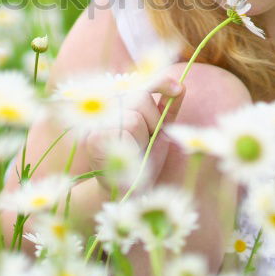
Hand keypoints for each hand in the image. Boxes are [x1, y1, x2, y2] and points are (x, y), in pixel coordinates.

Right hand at [82, 76, 185, 195]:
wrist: (124, 193)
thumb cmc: (142, 161)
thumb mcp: (158, 133)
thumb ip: (165, 110)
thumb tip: (182, 86)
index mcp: (118, 103)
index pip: (141, 82)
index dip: (160, 82)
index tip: (178, 89)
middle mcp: (103, 107)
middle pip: (139, 97)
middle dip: (153, 120)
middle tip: (148, 139)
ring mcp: (95, 122)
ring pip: (134, 117)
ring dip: (143, 136)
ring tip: (136, 149)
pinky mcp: (92, 137)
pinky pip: (125, 132)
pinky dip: (134, 145)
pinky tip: (127, 156)